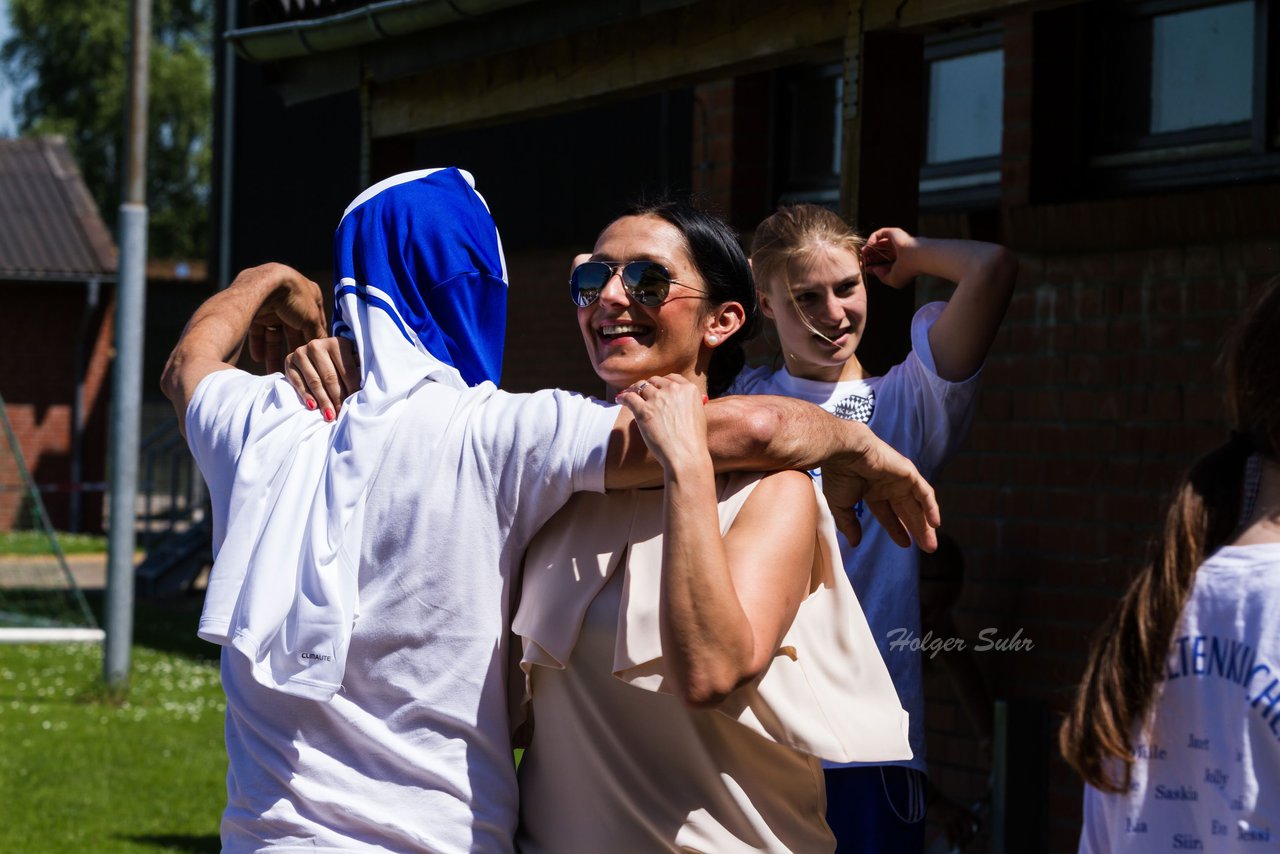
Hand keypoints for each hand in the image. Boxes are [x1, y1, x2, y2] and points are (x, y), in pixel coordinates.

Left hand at [239, 264, 326, 372]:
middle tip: (292, 369)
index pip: (315, 323)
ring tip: (273, 370)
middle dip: (292, 350)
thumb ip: (318, 334)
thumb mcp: (312, 318)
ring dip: (273, 351)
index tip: (312, 359)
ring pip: (275, 332)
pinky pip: (258, 330)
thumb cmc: (294, 298)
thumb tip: (322, 349)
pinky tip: (259, 358)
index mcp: (310, 295)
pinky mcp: (256, 309)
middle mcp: (292, 299)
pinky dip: (259, 344)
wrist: (263, 285)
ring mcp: (273, 303)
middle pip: (293, 330)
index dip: (313, 341)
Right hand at [285, 337, 360, 419]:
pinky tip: (313, 407)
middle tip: (341, 414)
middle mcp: (317, 345)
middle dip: (337, 398)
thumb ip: (357, 369)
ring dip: (323, 400)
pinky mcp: (288, 361)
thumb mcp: (350, 359)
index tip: (355, 405)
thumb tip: (369, 387)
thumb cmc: (339, 360)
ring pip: (314, 381)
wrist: (315, 352)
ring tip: (329, 415)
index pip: (347, 371)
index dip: (352, 390)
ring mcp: (301, 352)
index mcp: (337, 343)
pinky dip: (306, 395)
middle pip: (330, 377)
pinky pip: (298, 382)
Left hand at [614, 374, 709, 472]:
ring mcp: (658, 398)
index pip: (672, 378)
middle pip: (655, 381)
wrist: (686, 454)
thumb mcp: (698, 415)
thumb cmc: (693, 441)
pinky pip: (629, 397)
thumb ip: (689, 404)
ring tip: (628, 394)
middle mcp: (673, 390)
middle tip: (641, 392)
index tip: (657, 387)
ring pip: (641, 387)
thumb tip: (680, 403)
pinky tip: (620, 400)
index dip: (663, 382)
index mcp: (689, 389)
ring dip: (633, 389)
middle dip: (648, 386)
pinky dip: (623, 397)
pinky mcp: (644, 410)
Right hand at [821, 423, 939, 549]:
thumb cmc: (839, 476)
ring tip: (931, 544)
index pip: (888, 514)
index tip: (906, 544)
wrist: (844, 453)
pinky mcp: (909, 473)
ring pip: (917, 504)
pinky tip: (935, 524)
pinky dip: (931, 507)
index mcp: (871, 491)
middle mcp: (888, 485)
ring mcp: (899, 479)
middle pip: (906, 511)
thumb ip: (849, 525)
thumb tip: (854, 543)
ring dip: (925, 524)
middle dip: (916, 530)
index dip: (897, 529)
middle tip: (927, 548)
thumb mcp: (841, 506)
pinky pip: (925, 493)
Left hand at [861, 227, 920, 288]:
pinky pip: (879, 234)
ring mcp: (897, 241)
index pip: (884, 263)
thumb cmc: (907, 270)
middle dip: (869, 257)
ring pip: (879, 243)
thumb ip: (882, 276)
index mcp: (900, 262)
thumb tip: (873, 269)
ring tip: (862, 254)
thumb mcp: (892, 280)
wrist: (917, 257)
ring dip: (869, 248)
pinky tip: (868, 246)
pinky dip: (871, 239)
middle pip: (880, 253)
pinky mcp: (894, 233)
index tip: (864, 268)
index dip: (873, 265)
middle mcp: (899, 251)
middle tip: (861, 261)